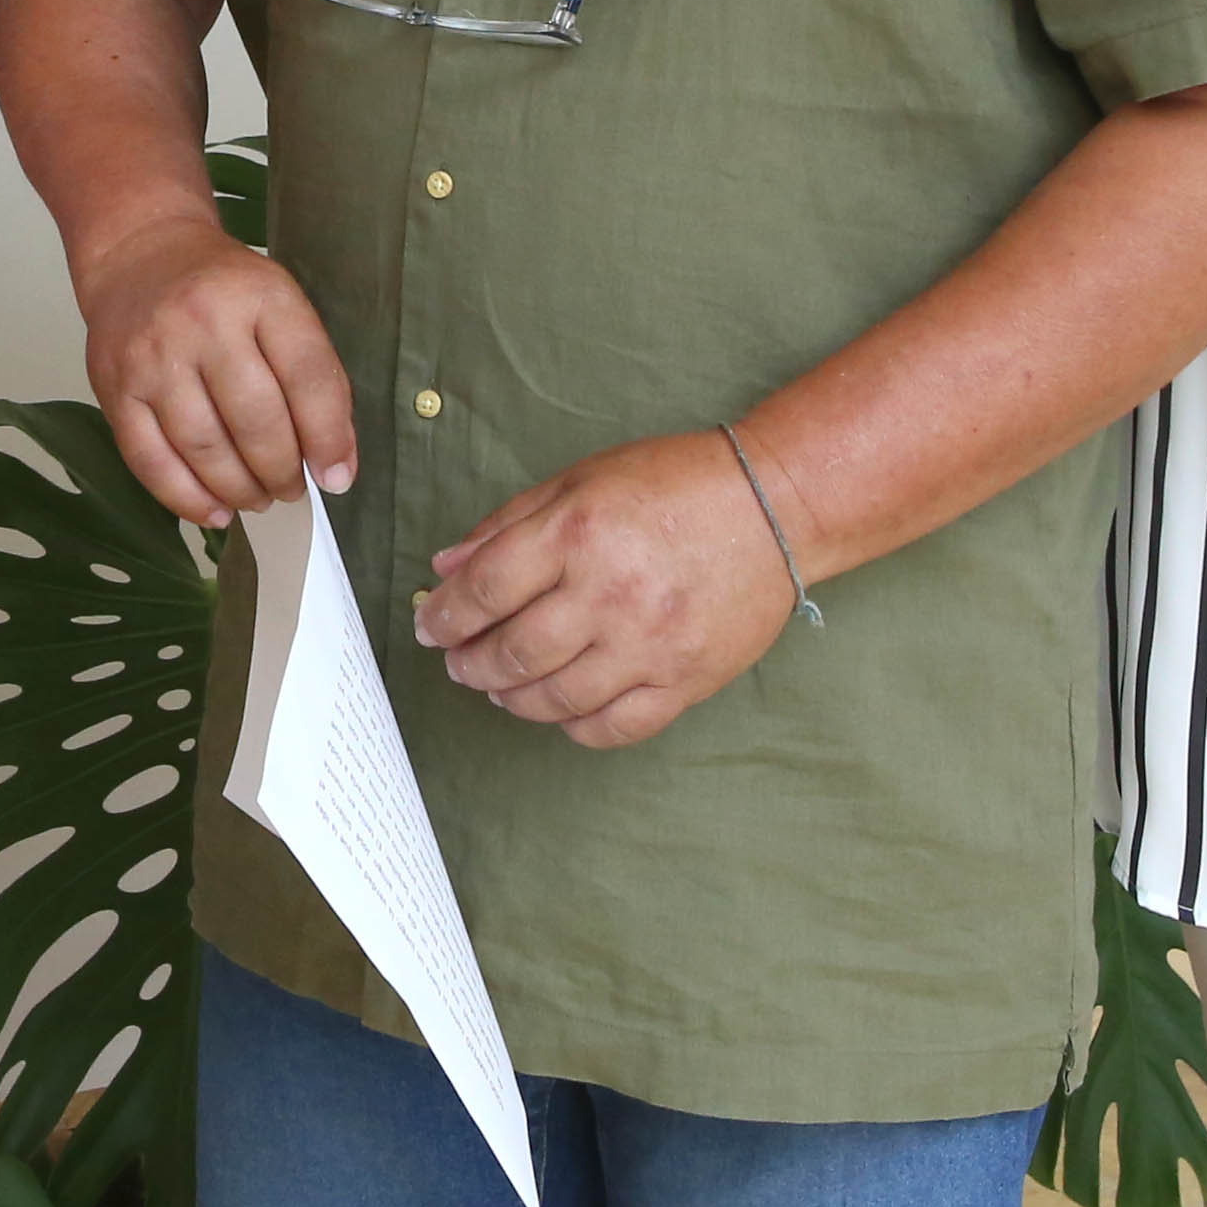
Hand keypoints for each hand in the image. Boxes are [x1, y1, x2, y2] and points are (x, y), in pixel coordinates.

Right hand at [78, 215, 354, 526]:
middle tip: (291, 489)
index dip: (329, 437)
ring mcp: (152, 356)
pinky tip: (214, 510)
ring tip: (258, 497)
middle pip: (255, 420)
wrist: (139, 254)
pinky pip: (150, 461)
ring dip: (240, 489)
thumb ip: (314, 376)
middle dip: (282, 471)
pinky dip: (187, 498)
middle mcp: (202, 322)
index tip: (336, 476)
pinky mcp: (114, 388)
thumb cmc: (221, 288)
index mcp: (259, 295)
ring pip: (203, 448)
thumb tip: (334, 466)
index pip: (307, 376)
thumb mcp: (281, 304)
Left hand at [415, 435, 794, 749]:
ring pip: (555, 698)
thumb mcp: (581, 479)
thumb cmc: (675, 482)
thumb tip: (446, 567)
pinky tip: (560, 711)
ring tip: (500, 687)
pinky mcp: (686, 681)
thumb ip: (508, 523)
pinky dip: (574, 727)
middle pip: (512, 652)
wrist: (776, 505)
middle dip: (469, 664)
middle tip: (458, 662)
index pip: (485, 589)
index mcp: (576, 532)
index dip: (445, 616)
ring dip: (511, 698)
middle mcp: (609, 594)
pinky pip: (614, 727)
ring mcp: (650, 645)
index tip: (430, 626)